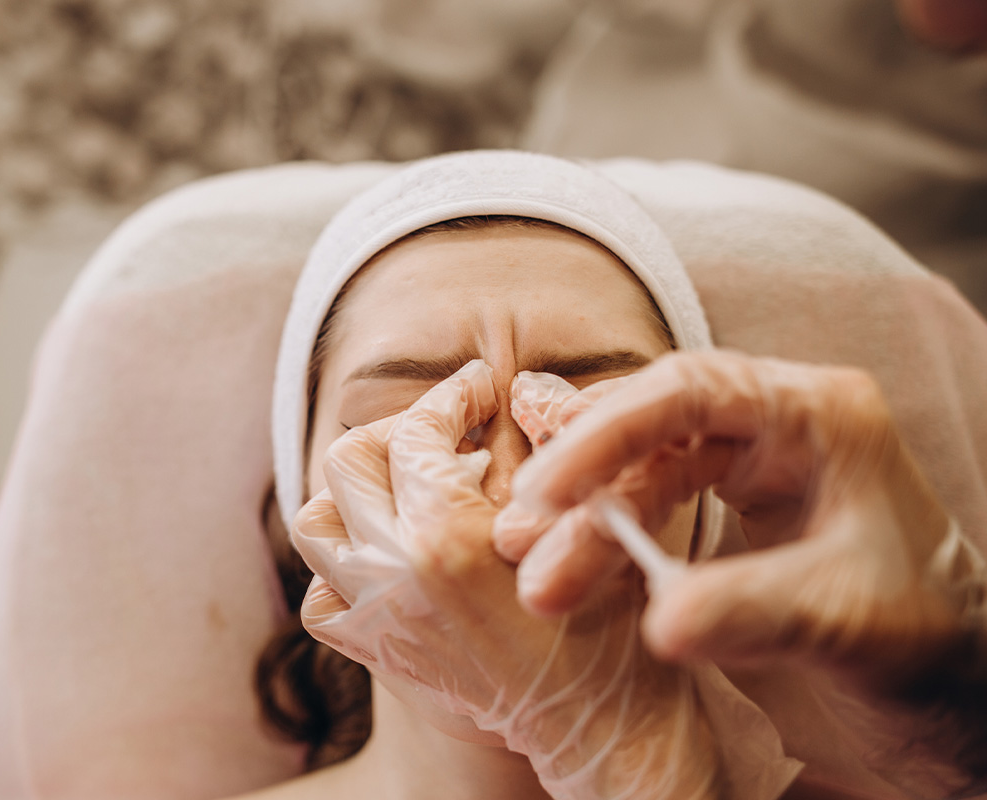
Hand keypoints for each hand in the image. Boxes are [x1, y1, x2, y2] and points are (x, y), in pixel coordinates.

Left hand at [292, 360, 723, 799]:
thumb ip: (537, 454)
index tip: (479, 387)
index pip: (418, 429)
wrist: (593, 725)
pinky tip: (385, 559)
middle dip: (396, 432)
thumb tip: (514, 397)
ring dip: (354, 496)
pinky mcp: (375, 651)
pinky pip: (320, 597)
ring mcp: (374, 614)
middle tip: (443, 435)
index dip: (453, 395)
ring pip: (315, 526)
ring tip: (405, 492)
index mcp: (446, 533)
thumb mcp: (580, 524)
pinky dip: (340, 569)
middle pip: (346, 462)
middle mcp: (393, 571)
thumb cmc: (602, 626)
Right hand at [497, 350, 986, 796]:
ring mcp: (754, 458)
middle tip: (522, 535)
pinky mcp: (736, 499)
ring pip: (645, 467)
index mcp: (819, 415)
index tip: (547, 491)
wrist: (952, 676)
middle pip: (652, 424)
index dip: (606, 433)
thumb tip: (656, 619)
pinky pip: (655, 501)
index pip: (691, 394)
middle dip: (583, 480)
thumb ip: (753, 611)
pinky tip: (576, 572)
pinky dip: (612, 537)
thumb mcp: (846, 619)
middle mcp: (778, 422)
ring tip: (539, 577)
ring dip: (588, 519)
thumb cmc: (924, 633)